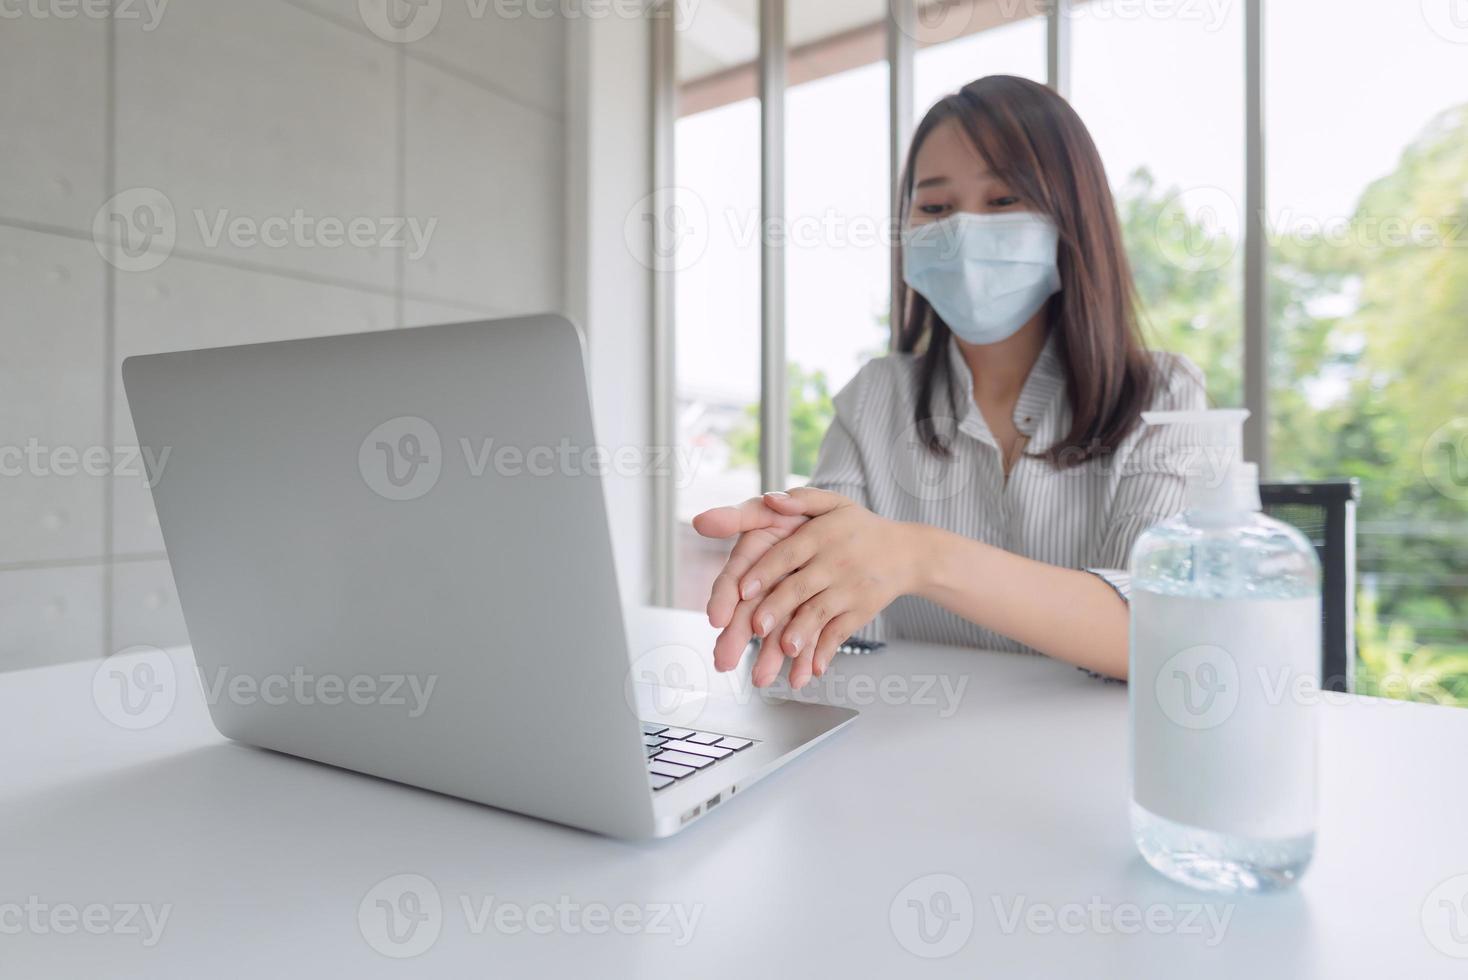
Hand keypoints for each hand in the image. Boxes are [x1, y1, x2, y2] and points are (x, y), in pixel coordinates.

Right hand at [692, 496, 809, 677]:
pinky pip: (807, 640)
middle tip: (725, 660)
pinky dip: (805, 659)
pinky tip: (802, 676)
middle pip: (746, 616)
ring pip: (775, 634)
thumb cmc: (794, 516)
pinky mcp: (809, 618)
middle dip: (736, 639)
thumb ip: (737, 517)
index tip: (717, 617)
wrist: (838, 527)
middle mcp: (763, 590)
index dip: (723, 600)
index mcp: (748, 566)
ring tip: (763, 678)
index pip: (731, 584)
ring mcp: (785, 606)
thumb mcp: (766, 510)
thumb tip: (699, 521)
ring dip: (769, 657)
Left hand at [743, 488, 921, 688]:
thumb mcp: (833, 503)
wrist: (907, 552)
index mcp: (820, 536)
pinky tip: (813, 669)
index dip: (764, 572)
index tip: (742, 590)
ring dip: (802, 633)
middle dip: (777, 608)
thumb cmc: (859, 527)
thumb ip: (799, 499)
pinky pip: (841, 632)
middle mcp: (834, 563)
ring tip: (784, 650)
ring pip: (820, 613)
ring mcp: (849, 589)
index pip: (787, 554)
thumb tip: (769, 499)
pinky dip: (828, 652)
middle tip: (755, 627)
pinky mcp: (861, 611)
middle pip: (800, 588)